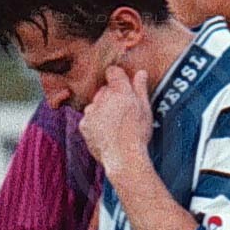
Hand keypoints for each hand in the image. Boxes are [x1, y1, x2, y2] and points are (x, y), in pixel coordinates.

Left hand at [79, 65, 152, 179]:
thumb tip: (141, 72)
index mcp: (120, 91)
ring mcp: (91, 111)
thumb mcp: (146, 110)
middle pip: (105, 89)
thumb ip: (141, 89)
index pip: (113, 72)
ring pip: (96, 104)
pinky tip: (107, 133)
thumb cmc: (138, 134)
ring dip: (103, 109)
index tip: (124, 85)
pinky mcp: (83, 124)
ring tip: (116, 125)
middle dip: (113, 96)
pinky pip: (89, 118)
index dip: (119, 77)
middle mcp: (102, 98)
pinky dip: (96, 123)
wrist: (123, 157)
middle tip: (125, 111)